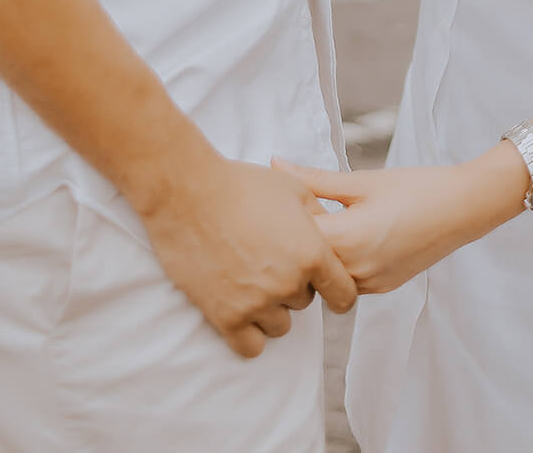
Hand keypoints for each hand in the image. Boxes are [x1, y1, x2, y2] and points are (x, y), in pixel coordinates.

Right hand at [139, 151, 357, 356]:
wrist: (189, 195)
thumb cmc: (240, 185)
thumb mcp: (291, 189)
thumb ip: (317, 213)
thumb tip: (327, 226)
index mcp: (311, 253)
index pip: (343, 295)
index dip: (338, 291)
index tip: (327, 287)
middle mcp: (288, 284)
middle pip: (304, 303)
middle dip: (293, 285)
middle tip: (270, 261)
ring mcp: (257, 303)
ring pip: (279, 326)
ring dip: (270, 309)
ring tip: (251, 281)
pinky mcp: (226, 317)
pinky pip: (250, 347)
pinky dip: (248, 334)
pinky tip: (241, 310)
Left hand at [275, 145, 528, 295]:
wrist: (463, 209)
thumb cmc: (415, 188)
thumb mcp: (362, 180)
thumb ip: (314, 178)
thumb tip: (276, 164)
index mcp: (348, 241)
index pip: (293, 241)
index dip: (282, 220)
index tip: (282, 199)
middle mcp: (355, 272)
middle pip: (306, 263)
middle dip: (297, 239)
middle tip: (301, 209)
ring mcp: (369, 286)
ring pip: (325, 276)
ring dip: (319, 253)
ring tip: (327, 221)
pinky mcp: (381, 289)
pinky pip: (346, 281)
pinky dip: (339, 262)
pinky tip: (348, 235)